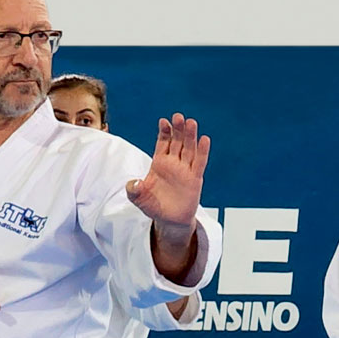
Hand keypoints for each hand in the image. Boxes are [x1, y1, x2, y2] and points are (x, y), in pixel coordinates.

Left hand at [127, 113, 209, 250]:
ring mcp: (185, 169)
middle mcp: (174, 163)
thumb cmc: (153, 206)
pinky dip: (202, 152)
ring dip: (190, 136)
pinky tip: (204, 140)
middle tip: (178, 117)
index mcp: (159, 162)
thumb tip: (133, 183)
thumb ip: (134, 190)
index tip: (164, 121)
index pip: (163, 143)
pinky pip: (199, 163)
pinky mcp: (195, 179)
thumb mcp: (138, 199)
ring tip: (191, 123)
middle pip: (177, 142)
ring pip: (189, 149)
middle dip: (178, 129)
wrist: (169, 220)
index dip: (164, 132)